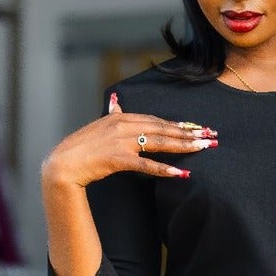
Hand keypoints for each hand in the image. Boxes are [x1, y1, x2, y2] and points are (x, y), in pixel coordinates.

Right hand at [41, 96, 217, 191]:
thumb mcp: (98, 126)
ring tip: (204, 148)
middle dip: (190, 133)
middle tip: (212, 136)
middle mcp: (123, 125)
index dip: (179, 124)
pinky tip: (181, 173)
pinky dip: (164, 169)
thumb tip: (115, 101)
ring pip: (159, 142)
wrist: (62, 164)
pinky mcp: (118, 159)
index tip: (198, 128)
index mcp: (121, 117)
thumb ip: (111, 113)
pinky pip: (146, 165)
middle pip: (163, 128)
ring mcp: (121, 142)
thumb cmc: (81, 148)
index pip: (157, 120)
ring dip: (184, 145)